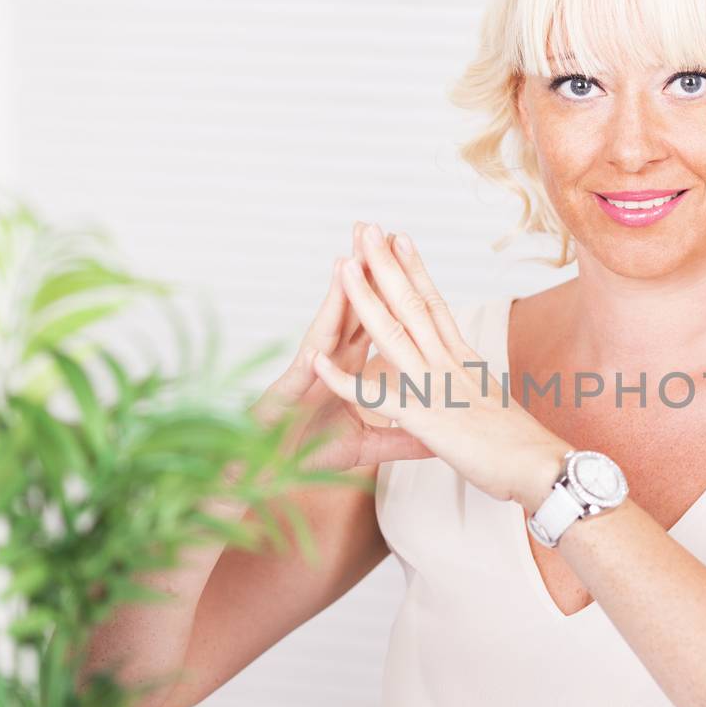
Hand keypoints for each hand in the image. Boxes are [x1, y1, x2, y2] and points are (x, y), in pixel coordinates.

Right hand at [249, 225, 434, 470]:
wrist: (269, 475)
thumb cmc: (307, 453)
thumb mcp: (368, 446)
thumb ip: (402, 437)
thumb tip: (436, 437)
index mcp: (351, 368)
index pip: (379, 323)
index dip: (396, 295)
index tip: (416, 266)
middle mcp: (333, 358)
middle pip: (359, 306)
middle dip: (371, 270)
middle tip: (385, 231)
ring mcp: (314, 363)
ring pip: (336, 315)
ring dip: (348, 280)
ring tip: (357, 246)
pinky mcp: (297, 376)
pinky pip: (317, 342)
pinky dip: (327, 319)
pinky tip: (338, 286)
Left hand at [310, 221, 570, 508]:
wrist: (546, 468)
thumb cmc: (529, 450)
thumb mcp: (500, 411)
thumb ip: (480, 395)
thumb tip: (477, 391)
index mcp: (467, 363)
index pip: (436, 306)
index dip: (416, 272)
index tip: (401, 241)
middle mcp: (451, 366)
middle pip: (414, 304)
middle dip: (388, 264)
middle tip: (369, 228)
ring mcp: (437, 389)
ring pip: (393, 333)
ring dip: (365, 298)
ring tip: (343, 264)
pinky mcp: (426, 420)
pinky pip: (376, 396)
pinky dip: (344, 380)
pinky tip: (317, 362)